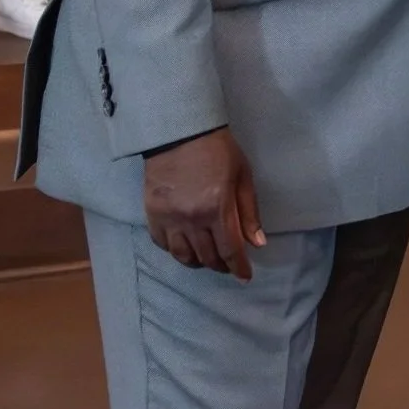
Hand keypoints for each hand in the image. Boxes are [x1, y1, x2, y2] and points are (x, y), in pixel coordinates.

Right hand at [143, 126, 265, 277]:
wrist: (180, 131)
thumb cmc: (218, 151)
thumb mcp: (242, 177)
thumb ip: (249, 213)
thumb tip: (257, 244)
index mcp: (217, 208)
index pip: (230, 251)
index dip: (239, 268)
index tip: (245, 276)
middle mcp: (192, 218)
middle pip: (207, 257)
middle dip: (221, 265)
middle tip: (228, 263)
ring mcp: (169, 218)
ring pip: (183, 256)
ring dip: (198, 262)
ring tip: (207, 258)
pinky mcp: (152, 213)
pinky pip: (163, 244)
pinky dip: (175, 250)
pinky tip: (185, 246)